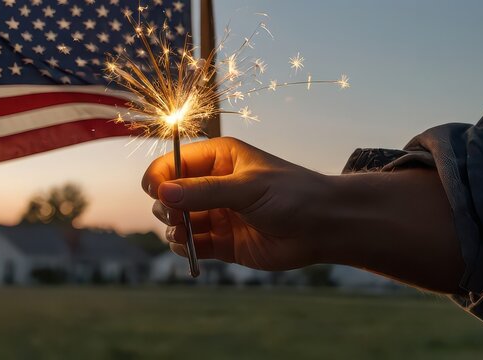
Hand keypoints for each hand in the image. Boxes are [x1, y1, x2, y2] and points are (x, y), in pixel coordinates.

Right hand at [142, 137, 330, 270]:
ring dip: (173, 228)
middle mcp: (212, 185)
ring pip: (176, 221)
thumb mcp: (247, 187)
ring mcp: (216, 214)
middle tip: (176, 217)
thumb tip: (163, 192)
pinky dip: (184, 247)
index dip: (160, 178)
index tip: (159, 194)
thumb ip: (204, 191)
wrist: (323, 228)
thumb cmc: (292, 195)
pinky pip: (191, 244)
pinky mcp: (221, 242)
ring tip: (183, 232)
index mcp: (217, 159)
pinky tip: (190, 247)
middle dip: (166, 206)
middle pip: (169, 194)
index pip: (173, 164)